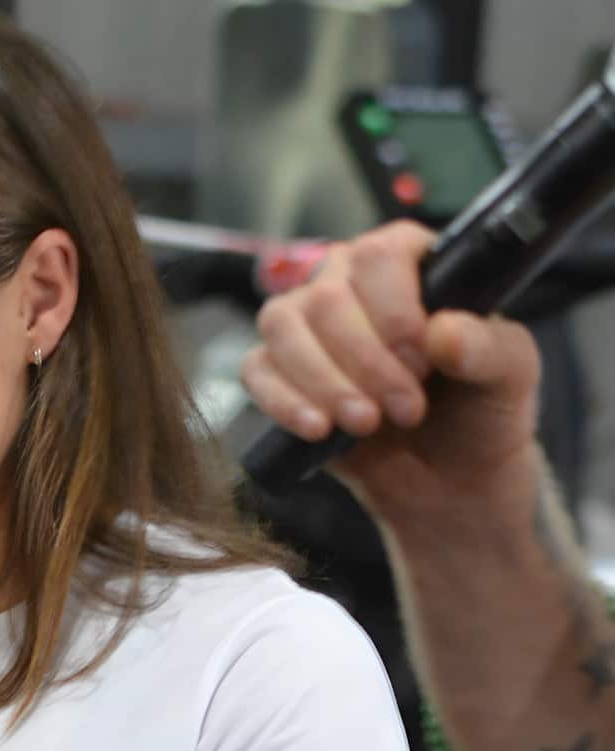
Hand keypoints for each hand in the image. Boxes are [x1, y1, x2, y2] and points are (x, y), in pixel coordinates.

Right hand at [241, 220, 541, 511]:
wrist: (448, 479)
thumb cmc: (480, 411)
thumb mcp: (510, 377)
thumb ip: (490, 349)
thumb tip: (443, 333)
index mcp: (408, 262)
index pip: (380, 255)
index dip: (394, 308)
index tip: (422, 359)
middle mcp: (347, 281)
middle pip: (327, 297)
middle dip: (365, 361)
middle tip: (406, 410)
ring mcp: (306, 325)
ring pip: (282, 326)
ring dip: (322, 380)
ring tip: (364, 423)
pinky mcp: (276, 371)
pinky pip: (256, 370)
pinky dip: (284, 402)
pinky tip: (318, 429)